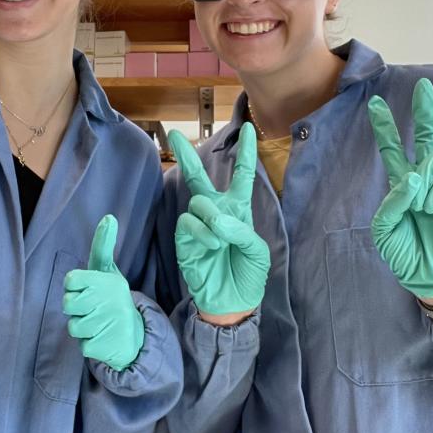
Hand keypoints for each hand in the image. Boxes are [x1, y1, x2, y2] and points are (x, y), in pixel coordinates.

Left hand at [63, 215, 144, 371]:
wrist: (135, 334)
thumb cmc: (112, 298)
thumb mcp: (108, 271)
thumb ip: (103, 246)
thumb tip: (109, 217)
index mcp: (106, 280)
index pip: (70, 280)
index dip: (75, 287)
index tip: (87, 289)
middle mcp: (109, 301)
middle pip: (67, 304)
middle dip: (76, 309)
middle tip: (92, 308)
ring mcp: (107, 324)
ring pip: (73, 326)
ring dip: (83, 327)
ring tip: (99, 323)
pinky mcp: (105, 346)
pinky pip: (82, 346)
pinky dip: (90, 344)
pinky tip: (104, 338)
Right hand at [168, 123, 269, 318]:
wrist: (231, 302)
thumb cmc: (249, 274)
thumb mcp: (258, 252)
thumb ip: (241, 230)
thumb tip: (217, 218)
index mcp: (239, 209)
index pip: (242, 176)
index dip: (246, 153)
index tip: (251, 129)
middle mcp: (216, 211)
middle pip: (200, 177)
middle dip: (187, 155)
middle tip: (174, 133)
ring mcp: (198, 224)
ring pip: (198, 202)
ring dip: (211, 218)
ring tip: (220, 239)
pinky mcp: (185, 238)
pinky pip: (189, 223)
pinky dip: (202, 232)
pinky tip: (211, 246)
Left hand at [368, 77, 432, 298]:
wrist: (430, 274)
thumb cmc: (405, 253)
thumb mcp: (385, 230)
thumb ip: (392, 203)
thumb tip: (413, 177)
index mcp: (402, 186)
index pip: (393, 151)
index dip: (385, 129)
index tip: (374, 104)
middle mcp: (424, 181)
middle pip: (427, 139)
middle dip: (425, 112)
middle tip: (424, 86)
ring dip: (424, 180)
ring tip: (421, 207)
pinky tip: (432, 206)